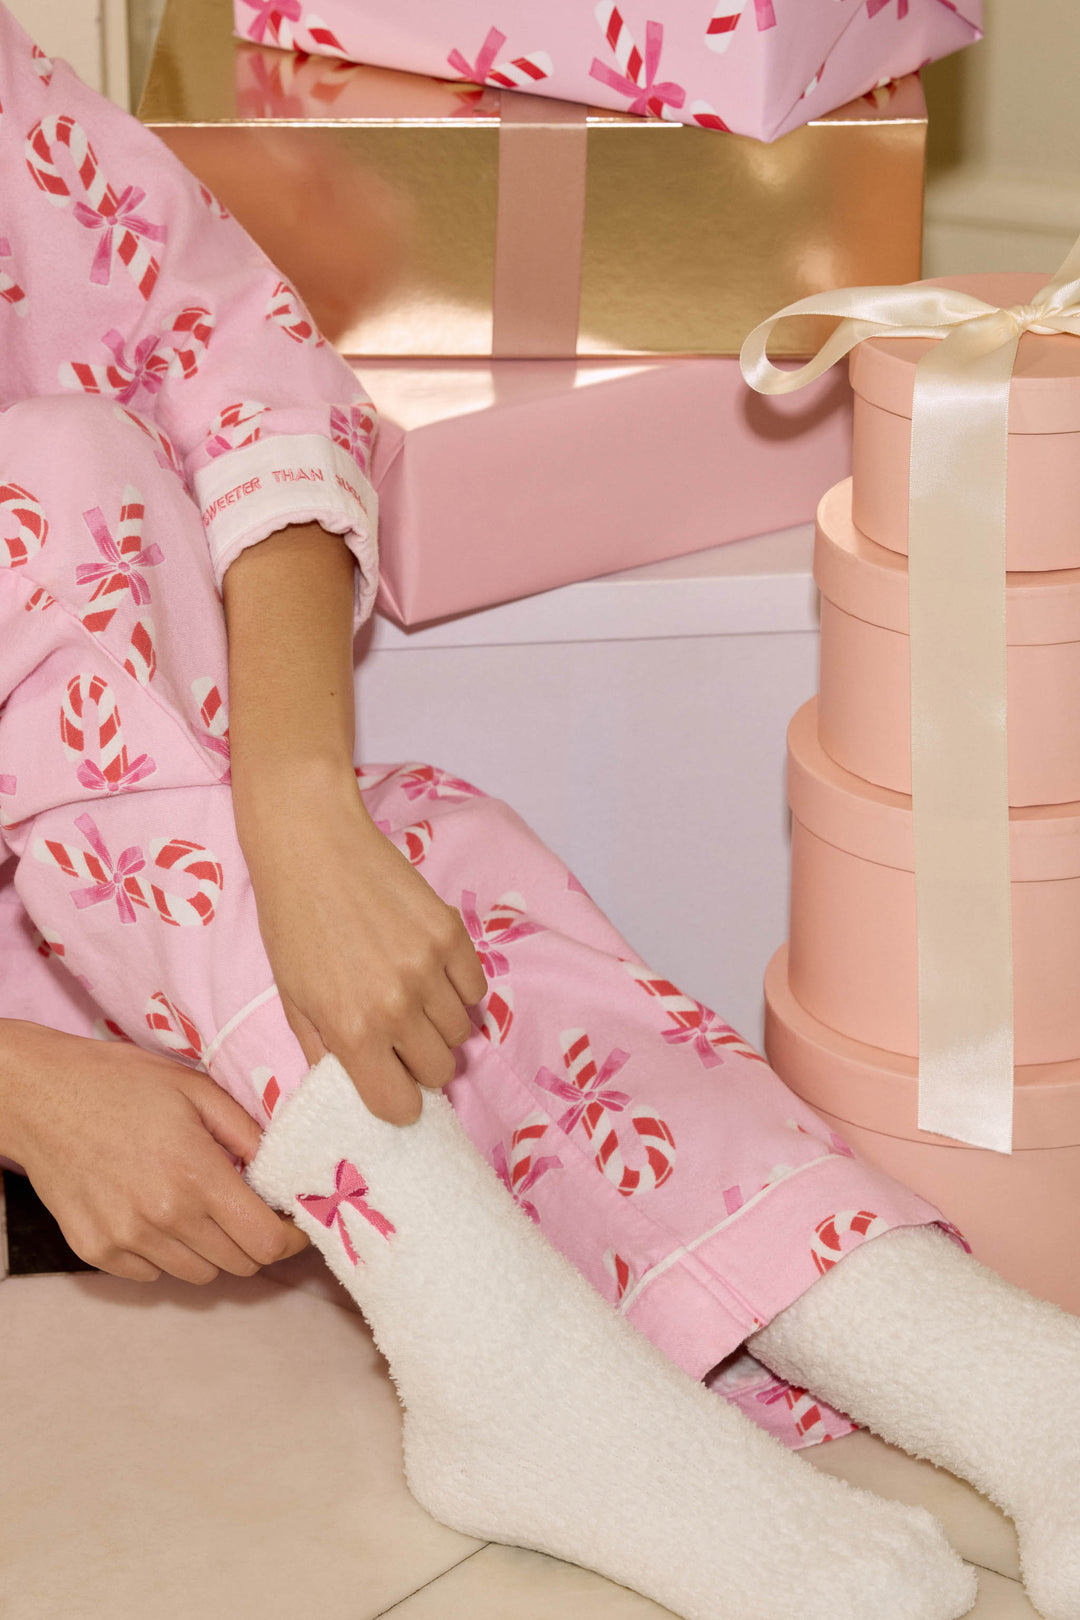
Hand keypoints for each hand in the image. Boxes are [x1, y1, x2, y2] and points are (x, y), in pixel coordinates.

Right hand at [0, 1020, 308, 1283]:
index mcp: (197, 1176)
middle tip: (249, 1209)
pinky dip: (166, 1254)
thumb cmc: (123, 1083)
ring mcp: (125, 1239)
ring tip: (198, 1207)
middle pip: (239, 1265)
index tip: (294, 1224)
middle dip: (255, 1240)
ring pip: (198, 1274)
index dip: (291, 1239)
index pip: (266, 1243)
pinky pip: (152, 1274)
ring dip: (212, 1248)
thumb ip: (249, 1135)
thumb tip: (286, 1172)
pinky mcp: (95, 1251)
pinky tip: (157, 1213)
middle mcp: (163, 1218)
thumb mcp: (198, 1091)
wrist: (42, 1094)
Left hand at [237, 765, 487, 1125]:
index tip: (390, 1082)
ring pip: (460, 1032)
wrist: (313, 845)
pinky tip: (430, 972)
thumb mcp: (292, 998)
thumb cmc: (292, 921)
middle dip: (420, 1064)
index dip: (396, 1100)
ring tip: (411, 998)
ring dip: (439, 1026)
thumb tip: (357, 1087)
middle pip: (439, 1071)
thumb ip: (326, 1052)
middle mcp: (396, 1006)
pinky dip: (459, 991)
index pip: (401, 1105)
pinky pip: (475, 990)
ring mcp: (429, 968)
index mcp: (352, 1030)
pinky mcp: (451, 934)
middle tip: (400, 1038)